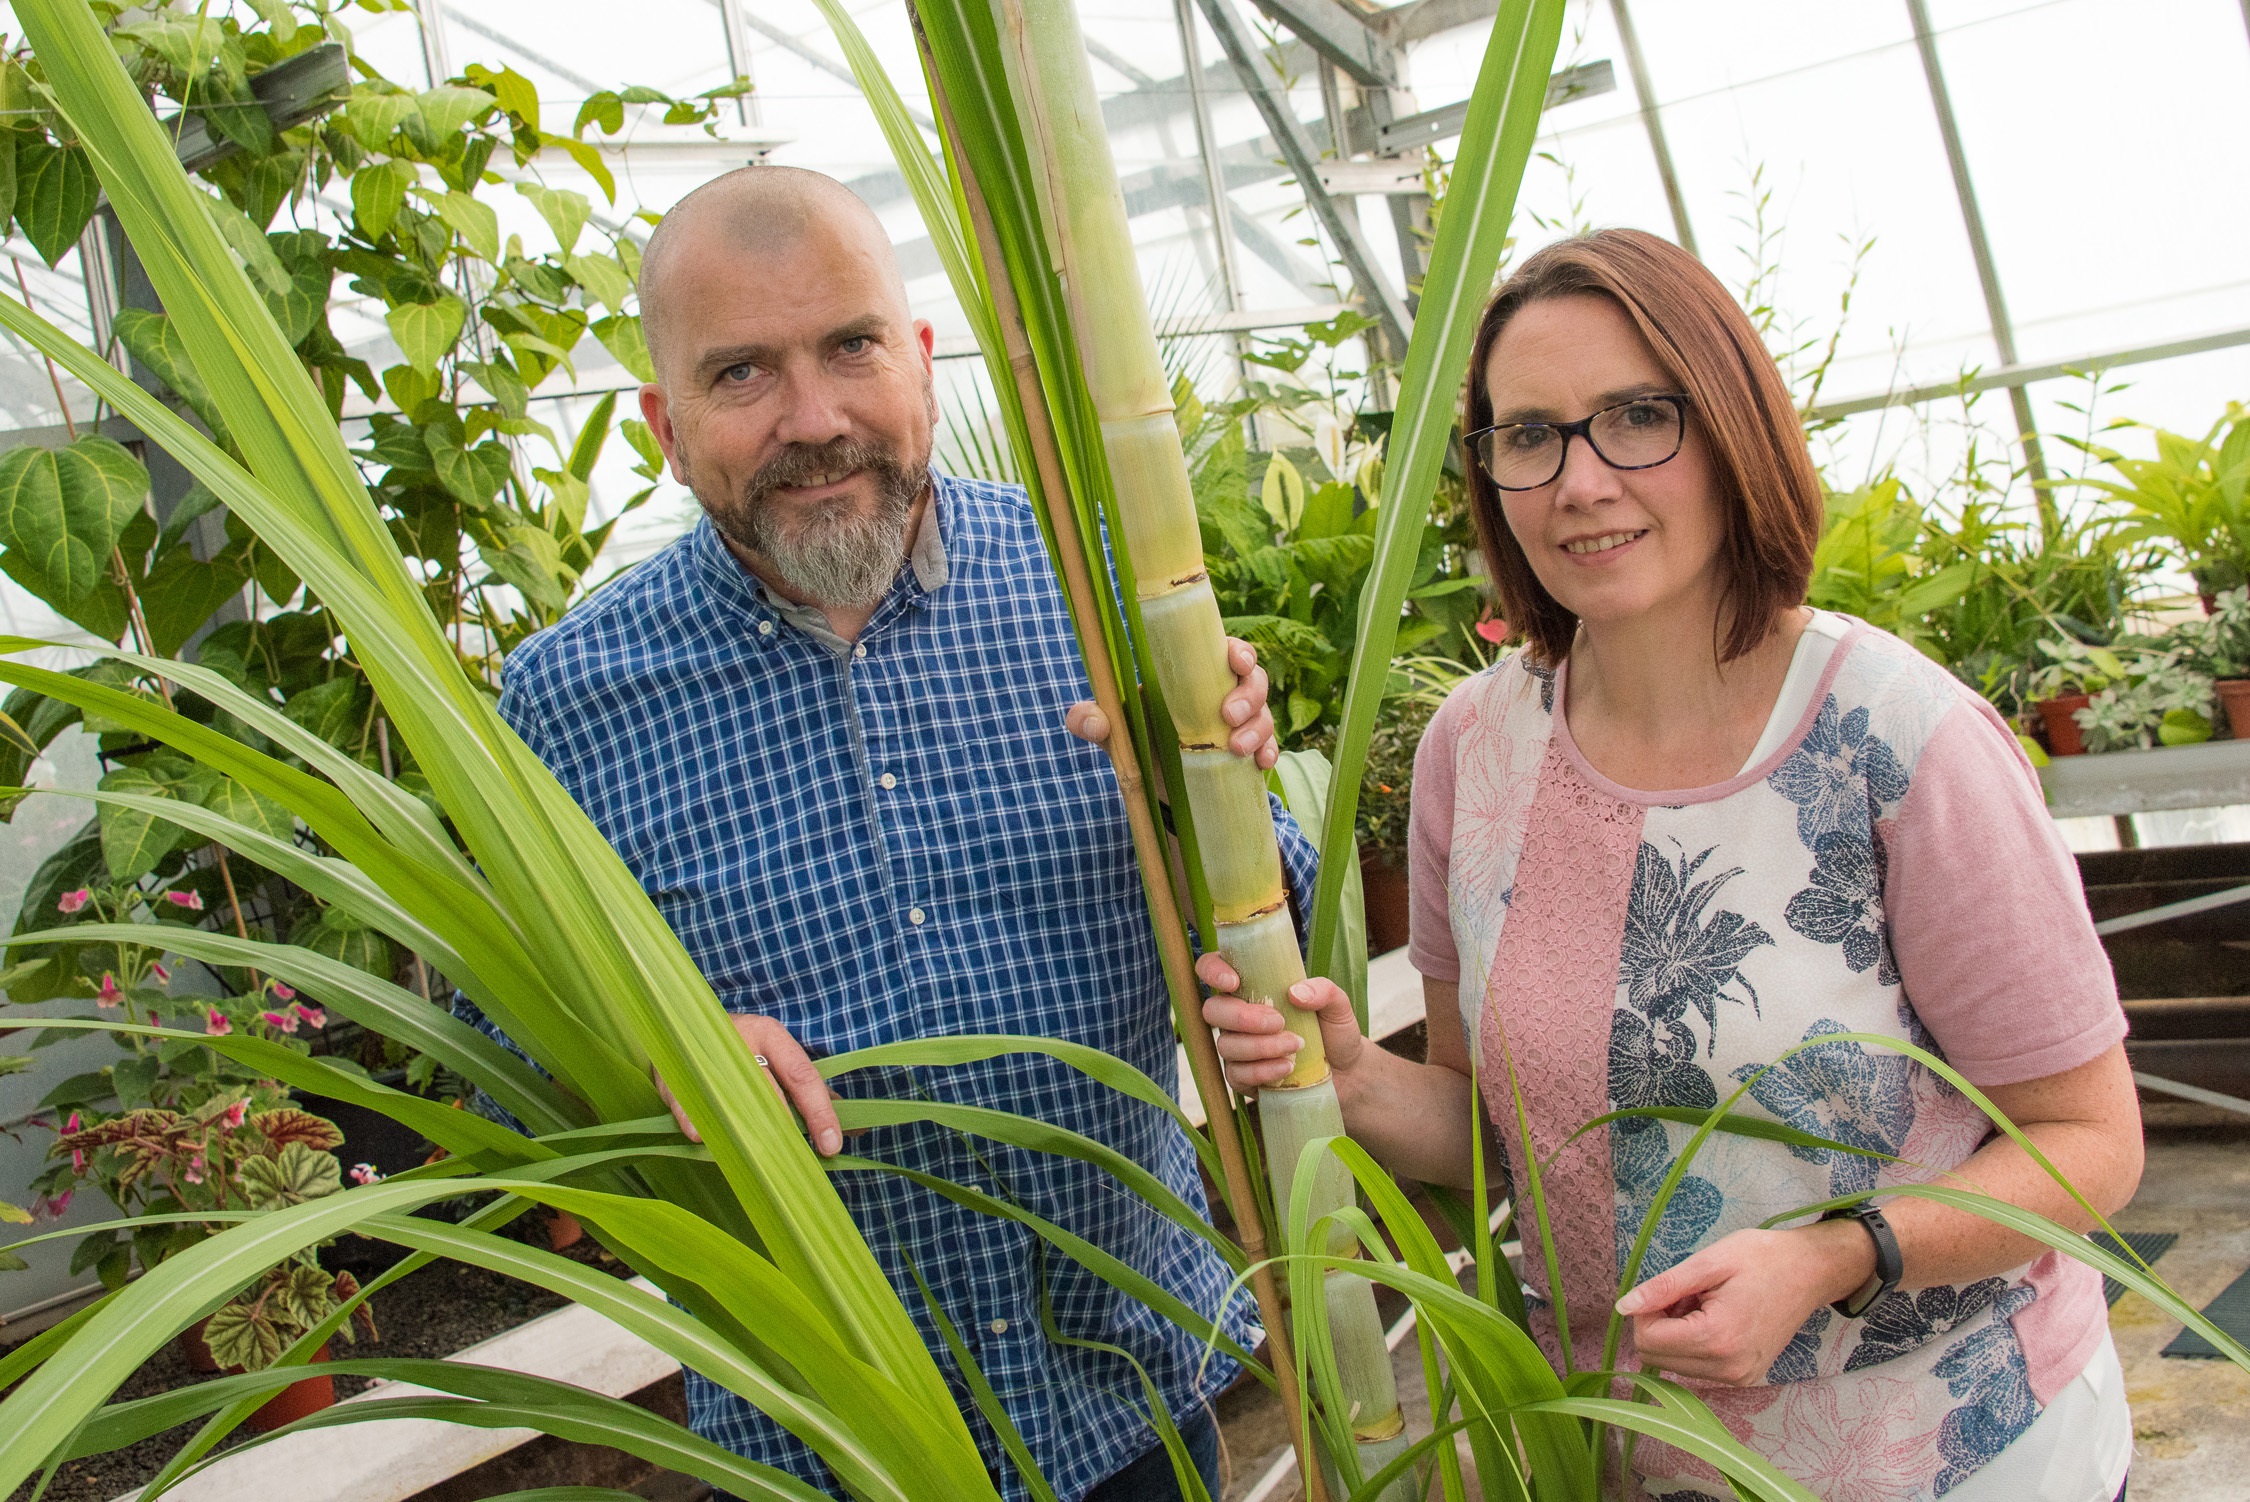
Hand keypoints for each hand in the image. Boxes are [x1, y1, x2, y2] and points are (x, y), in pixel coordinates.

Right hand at [654, 1012, 844, 1156]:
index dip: (819, 1112)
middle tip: (798, 1162)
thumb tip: (855, 1130)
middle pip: (767, 1091)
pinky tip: (699, 1136)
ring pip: (729, 1097)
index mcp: (770, 1035)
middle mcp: (740, 1040)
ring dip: (742, 1128)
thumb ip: (812, 1092)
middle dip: (785, 1129)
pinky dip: (692, 1118)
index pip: (802, 1076)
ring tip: (757, 1157)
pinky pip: (685, 1098)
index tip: (832, 1145)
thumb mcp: (775, 1058)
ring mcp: (705, 1055)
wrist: (679, 1024)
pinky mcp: (675, 1071)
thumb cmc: (741, 1050)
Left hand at [1066, 637, 1278, 769]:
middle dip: (1249, 695)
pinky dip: (1269, 753)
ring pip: (1264, 713)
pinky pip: (1270, 747)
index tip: (1236, 663)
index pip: (1224, 651)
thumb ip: (1095, 721)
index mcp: (1193, 676)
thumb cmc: (1139, 743)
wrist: (1157, 790)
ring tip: (1236, 749)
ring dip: (1258, 728)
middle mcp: (1222, 695)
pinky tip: (1259, 765)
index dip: (1238, 652)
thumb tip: (1088, 721)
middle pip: (1254, 679)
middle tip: (1228, 716)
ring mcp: (1239, 725)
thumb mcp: (1115, 733)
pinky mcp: (1249, 753)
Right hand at [1196, 952, 1362, 1092]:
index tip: (1234, 982)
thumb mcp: (1338, 1005)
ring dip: (1260, 1046)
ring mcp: (1237, 1047)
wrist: (1346, 1073)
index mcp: (1252, 986)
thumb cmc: (1334, 1031)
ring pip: (1226, 1045)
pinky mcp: (1242, 1077)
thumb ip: (1323, 991)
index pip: (1212, 969)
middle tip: (1279, 1021)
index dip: (1213, 971)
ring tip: (1295, 1045)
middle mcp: (1237, 1015)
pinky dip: (1262, 1071)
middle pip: (1212, 1010)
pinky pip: (1236, 1075)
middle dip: (1242, 1017)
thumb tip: (1295, 993)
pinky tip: (1287, 1067)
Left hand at [1616, 1221, 1875, 1384]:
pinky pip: (1696, 1368)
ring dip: (1677, 1333)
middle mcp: (1728, 1369)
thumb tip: (1623, 1307)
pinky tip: (1715, 1317)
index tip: (1670, 1289)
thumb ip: (1664, 1287)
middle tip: (1689, 1294)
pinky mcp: (1744, 1378)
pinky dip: (1694, 1343)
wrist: (1811, 1272)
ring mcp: (1738, 1378)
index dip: (1647, 1311)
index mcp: (1717, 1339)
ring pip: (1673, 1364)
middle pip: (1656, 1357)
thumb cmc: (1762, 1259)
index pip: (1648, 1340)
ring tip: (1705, 1304)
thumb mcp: (1708, 1263)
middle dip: (1661, 1323)